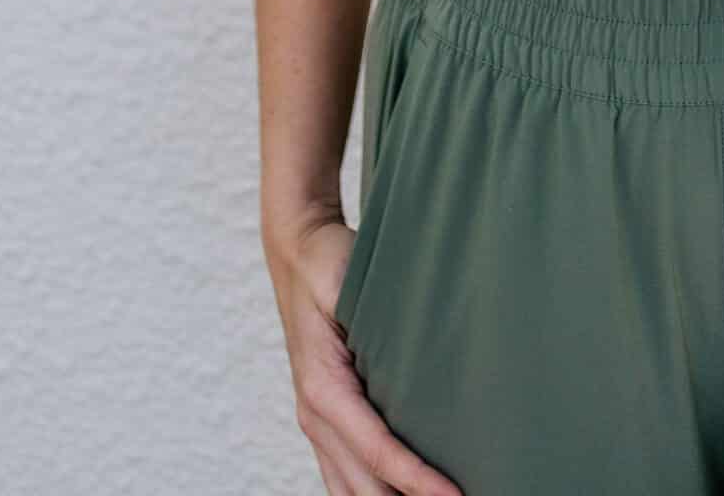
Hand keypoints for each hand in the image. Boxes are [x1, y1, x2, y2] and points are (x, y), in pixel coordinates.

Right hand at [268, 208, 464, 495]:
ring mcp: (316, 423)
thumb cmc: (329, 265)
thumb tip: (425, 340)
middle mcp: (315, 415)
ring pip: (350, 491)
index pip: (376, 450)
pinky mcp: (324, 421)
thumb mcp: (349, 283)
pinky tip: (407, 495)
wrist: (298, 252)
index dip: (416, 480)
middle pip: (364, 486)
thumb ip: (378, 318)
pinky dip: (374, 492)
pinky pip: (344, 476)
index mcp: (323, 388)